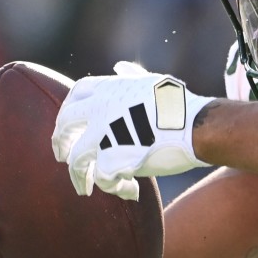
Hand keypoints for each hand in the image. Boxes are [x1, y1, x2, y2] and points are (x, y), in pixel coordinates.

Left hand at [52, 61, 215, 200]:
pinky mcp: (115, 159)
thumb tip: (120, 67)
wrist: (196, 126)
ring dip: (79, 177)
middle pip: (64, 126)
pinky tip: (129, 191)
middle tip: (63, 157)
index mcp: (108, 89)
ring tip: (85, 188)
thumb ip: (131, 77)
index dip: (66, 113)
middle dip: (60, 144)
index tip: (67, 126)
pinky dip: (114, 188)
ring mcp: (104, 134)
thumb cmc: (180, 105)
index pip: (74, 97)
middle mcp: (99, 109)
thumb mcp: (152, 82)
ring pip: (77, 161)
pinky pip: (103, 179)